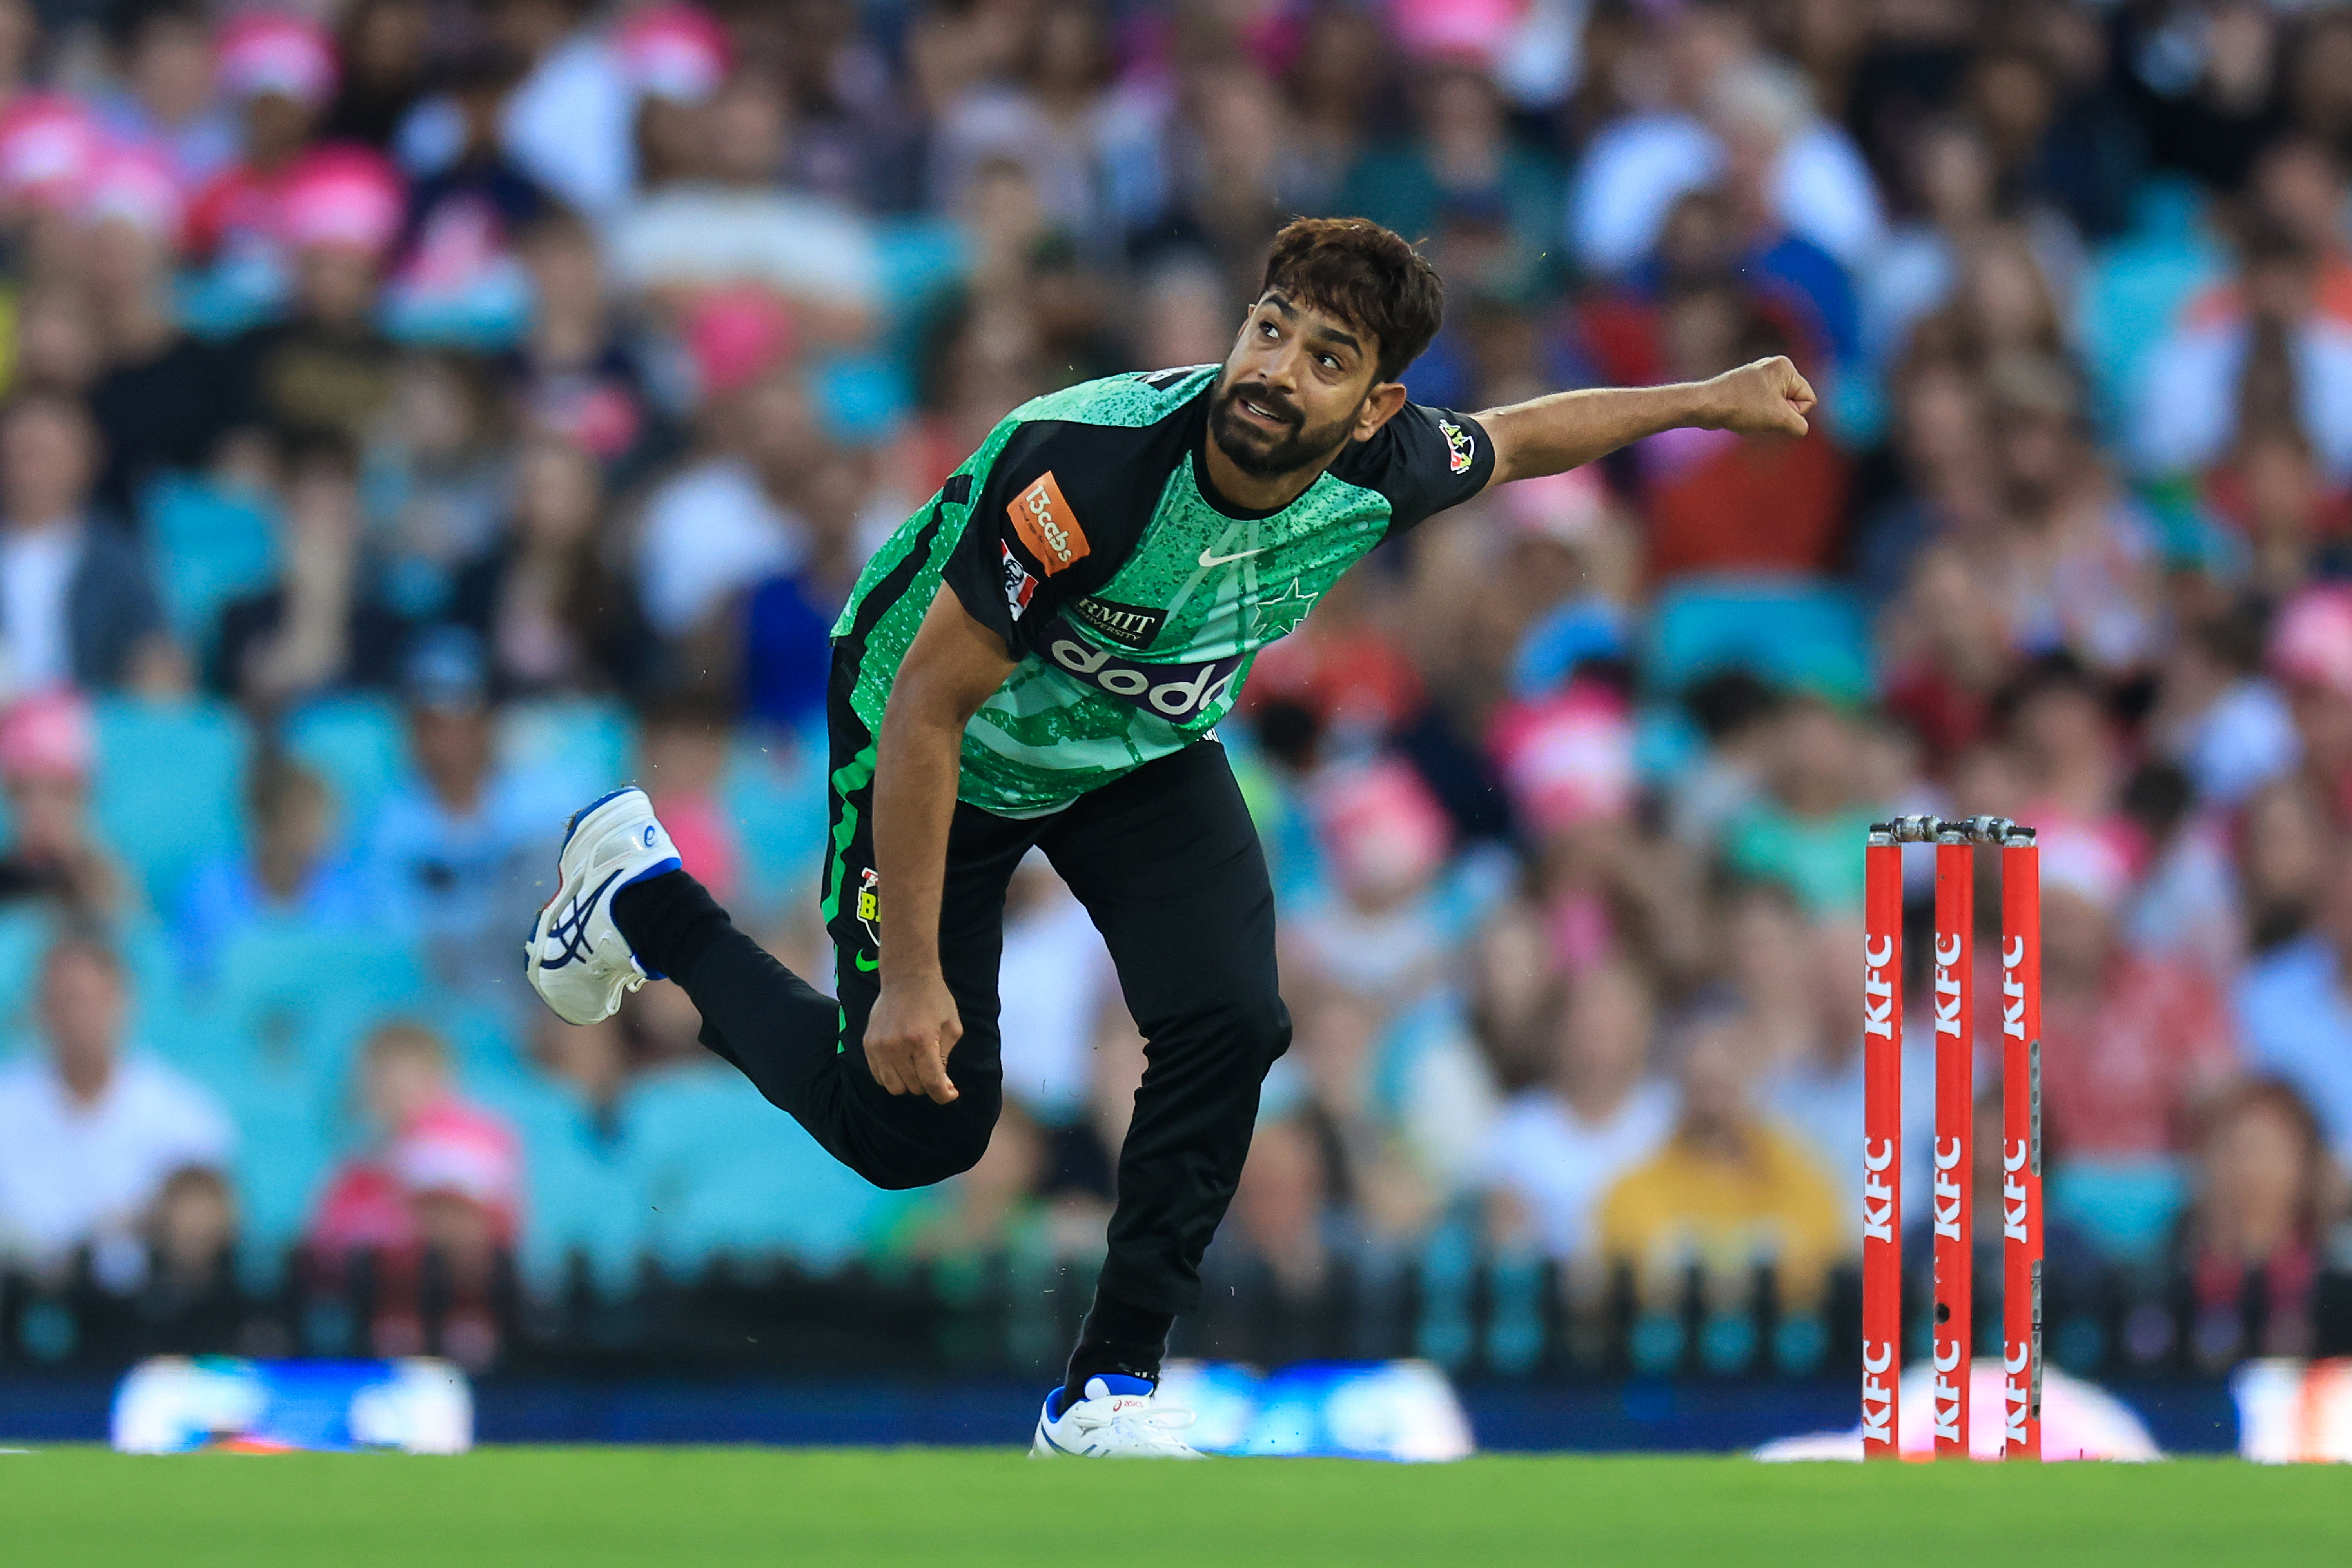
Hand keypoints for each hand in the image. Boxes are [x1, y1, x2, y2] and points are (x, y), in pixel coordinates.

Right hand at [863, 971, 961, 1102]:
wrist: (906, 976)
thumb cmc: (935, 999)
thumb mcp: (952, 1026)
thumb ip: (946, 1057)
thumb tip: (942, 1085)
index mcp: (922, 1041)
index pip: (932, 1083)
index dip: (944, 1095)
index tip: (950, 1093)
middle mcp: (898, 1046)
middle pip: (913, 1087)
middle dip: (927, 1083)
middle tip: (934, 1070)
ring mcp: (880, 1046)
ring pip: (893, 1087)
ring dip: (908, 1082)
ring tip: (916, 1066)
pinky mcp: (868, 1044)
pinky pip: (878, 1076)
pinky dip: (892, 1075)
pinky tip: (901, 1062)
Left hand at [1700, 355, 1815, 438]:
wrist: (1706, 405)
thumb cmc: (1742, 407)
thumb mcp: (1779, 419)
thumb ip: (1799, 425)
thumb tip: (1799, 428)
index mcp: (1785, 367)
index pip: (1808, 399)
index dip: (1793, 413)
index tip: (1772, 410)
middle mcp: (1774, 366)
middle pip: (1793, 403)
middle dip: (1778, 415)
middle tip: (1758, 413)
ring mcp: (1759, 376)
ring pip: (1777, 408)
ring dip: (1766, 417)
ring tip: (1748, 413)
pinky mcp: (1747, 386)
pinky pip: (1762, 407)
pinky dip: (1755, 415)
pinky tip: (1741, 414)